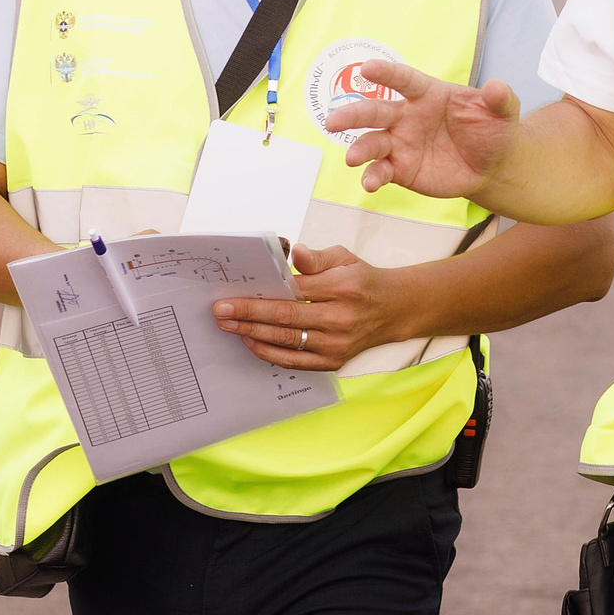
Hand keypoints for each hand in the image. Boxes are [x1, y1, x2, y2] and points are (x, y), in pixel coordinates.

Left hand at [214, 245, 406, 371]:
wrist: (393, 310)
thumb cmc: (362, 280)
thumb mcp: (344, 258)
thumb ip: (316, 258)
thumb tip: (293, 252)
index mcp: (342, 287)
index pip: (292, 292)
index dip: (259, 296)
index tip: (231, 297)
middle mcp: (339, 318)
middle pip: (284, 319)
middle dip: (247, 316)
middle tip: (220, 313)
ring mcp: (336, 344)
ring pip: (285, 342)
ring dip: (252, 335)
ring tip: (228, 327)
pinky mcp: (332, 362)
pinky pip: (293, 361)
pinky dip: (269, 353)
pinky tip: (251, 342)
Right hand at [326, 60, 522, 198]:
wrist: (493, 165)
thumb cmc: (493, 129)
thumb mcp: (503, 111)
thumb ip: (499, 98)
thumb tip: (497, 86)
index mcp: (428, 94)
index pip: (404, 80)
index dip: (387, 74)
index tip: (368, 68)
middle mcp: (407, 116)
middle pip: (375, 111)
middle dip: (353, 114)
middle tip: (334, 120)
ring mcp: (401, 143)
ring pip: (372, 143)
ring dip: (359, 149)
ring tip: (352, 159)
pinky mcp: (401, 168)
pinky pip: (382, 171)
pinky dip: (373, 177)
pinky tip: (370, 183)